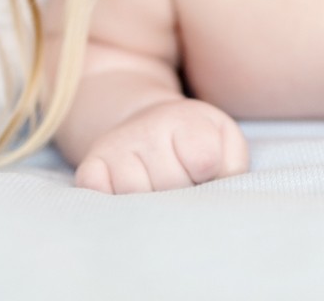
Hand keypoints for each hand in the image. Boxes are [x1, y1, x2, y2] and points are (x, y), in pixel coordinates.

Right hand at [74, 98, 248, 194]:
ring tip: (156, 189)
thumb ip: (232, 167)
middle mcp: (147, 128)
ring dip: (148, 201)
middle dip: (180, 192)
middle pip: (169, 183)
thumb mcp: (226, 143)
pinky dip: (108, 200)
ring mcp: (116, 145)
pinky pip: (94, 190)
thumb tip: (215, 195)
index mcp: (186, 120)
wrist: (150, 124)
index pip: (203, 159)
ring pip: (133, 192)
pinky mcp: (91, 164)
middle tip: (179, 183)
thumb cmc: (196, 142)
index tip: (203, 171)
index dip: (207, 174)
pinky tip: (125, 193)